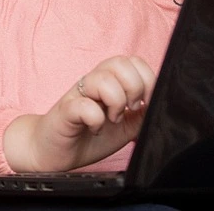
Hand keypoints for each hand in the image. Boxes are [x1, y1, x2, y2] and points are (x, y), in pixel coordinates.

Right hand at [3, 56, 152, 173]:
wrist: (54, 152)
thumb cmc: (87, 136)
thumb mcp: (124, 127)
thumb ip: (141, 115)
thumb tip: (160, 105)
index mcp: (109, 82)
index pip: (133, 61)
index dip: (146, 79)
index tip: (144, 102)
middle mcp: (93, 82)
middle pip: (120, 62)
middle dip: (133, 88)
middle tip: (128, 109)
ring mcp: (78, 94)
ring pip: (104, 80)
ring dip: (115, 103)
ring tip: (111, 119)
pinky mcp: (65, 111)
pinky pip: (85, 107)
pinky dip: (96, 120)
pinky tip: (94, 128)